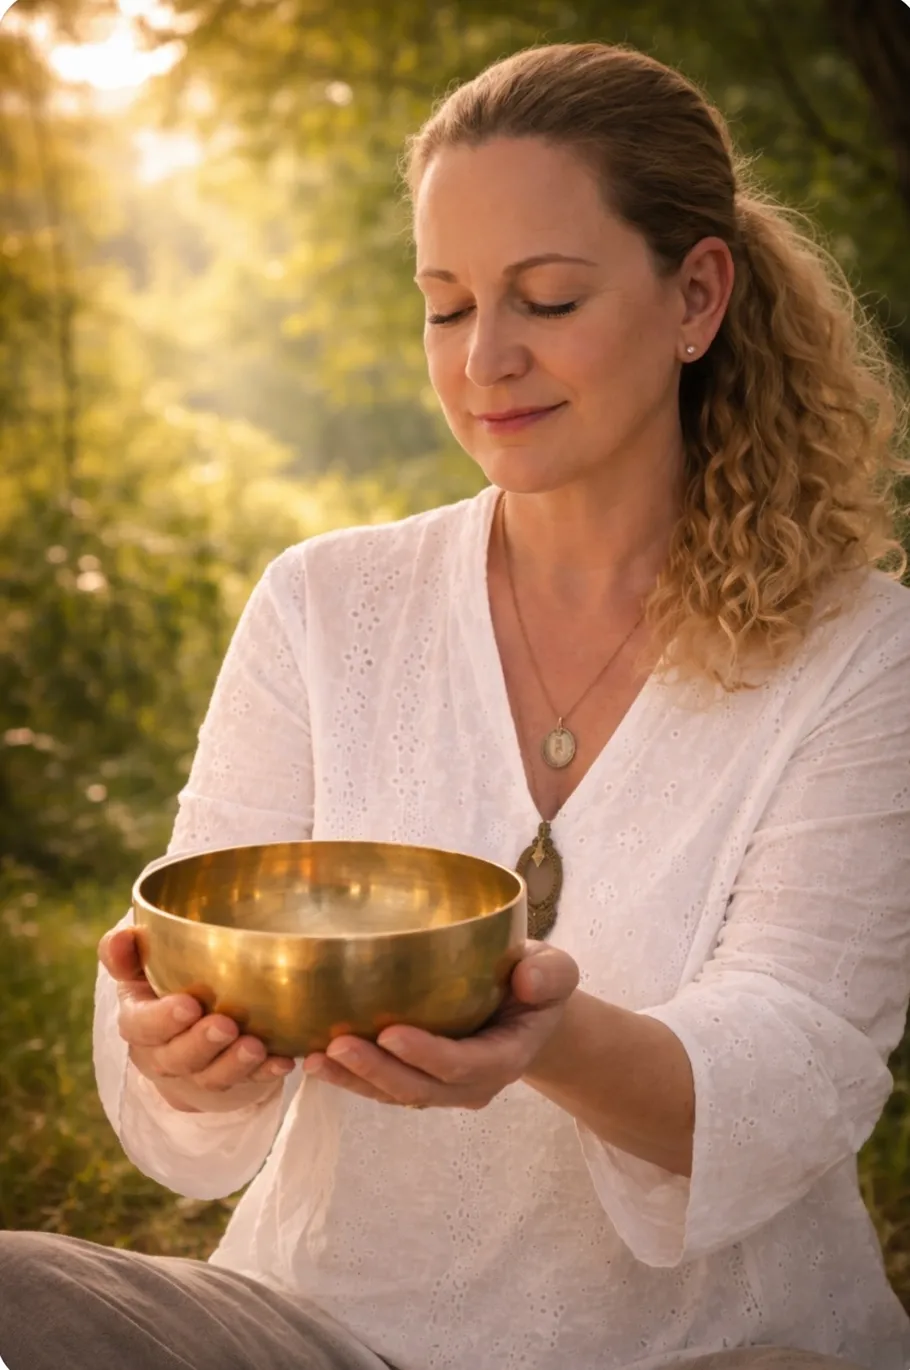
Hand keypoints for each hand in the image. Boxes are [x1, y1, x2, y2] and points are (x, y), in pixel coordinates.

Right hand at [98, 926, 296, 1112]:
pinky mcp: (231, 1081)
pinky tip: (283, 1061)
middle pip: (176, 1058)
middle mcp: (163, 1054)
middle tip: (226, 1025)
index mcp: (139, 1022)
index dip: (161, 1020)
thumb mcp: (139, 966)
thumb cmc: (161, 987)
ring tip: (255, 1047)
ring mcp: (197, 1073)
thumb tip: (119, 937)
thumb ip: (125, 950)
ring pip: (211, 1077)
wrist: (183, 1033)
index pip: (140, 1025)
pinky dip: (266, 1073)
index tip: (188, 1005)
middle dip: (201, 1044)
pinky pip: (248, 1083)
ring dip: (234, 1064)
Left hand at [302, 940, 578, 1109]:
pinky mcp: (417, 1080)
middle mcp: (470, 1084)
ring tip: (312, 1059)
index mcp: (503, 1058)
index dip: (427, 1055)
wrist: (530, 1012)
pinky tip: (313, 1059)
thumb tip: (526, 977)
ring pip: (394, 1094)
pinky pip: (381, 1087)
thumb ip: (550, 974)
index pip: (463, 1065)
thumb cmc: (537, 985)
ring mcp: (441, 1088)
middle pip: (419, 1089)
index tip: (391, 1033)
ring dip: (353, 1080)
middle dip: (377, 1072)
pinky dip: (348, 1078)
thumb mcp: (556, 971)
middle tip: (336, 1045)